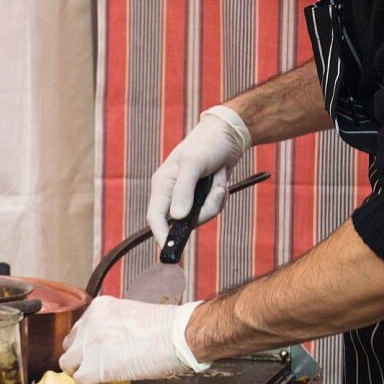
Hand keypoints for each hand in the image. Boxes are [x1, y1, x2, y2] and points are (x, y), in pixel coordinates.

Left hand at [59, 296, 209, 383]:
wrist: (179, 336)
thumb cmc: (168, 328)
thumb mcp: (133, 316)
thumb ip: (113, 326)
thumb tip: (108, 346)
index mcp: (100, 307)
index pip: (79, 329)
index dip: (87, 345)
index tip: (98, 353)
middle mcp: (90, 321)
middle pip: (69, 345)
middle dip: (82, 357)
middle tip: (99, 366)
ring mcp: (89, 343)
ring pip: (68, 363)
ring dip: (83, 372)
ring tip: (103, 376)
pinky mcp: (94, 365)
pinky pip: (81, 380)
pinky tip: (109, 382)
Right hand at [147, 106, 250, 247]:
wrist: (227, 135)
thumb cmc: (207, 144)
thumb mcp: (194, 163)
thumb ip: (184, 190)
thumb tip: (177, 217)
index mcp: (162, 184)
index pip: (155, 217)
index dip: (160, 234)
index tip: (169, 248)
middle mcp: (172, 193)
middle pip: (183, 221)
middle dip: (205, 209)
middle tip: (218, 191)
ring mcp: (187, 197)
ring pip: (201, 216)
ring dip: (215, 200)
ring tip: (220, 179)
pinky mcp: (201, 197)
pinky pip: (211, 209)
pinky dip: (220, 197)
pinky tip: (221, 180)